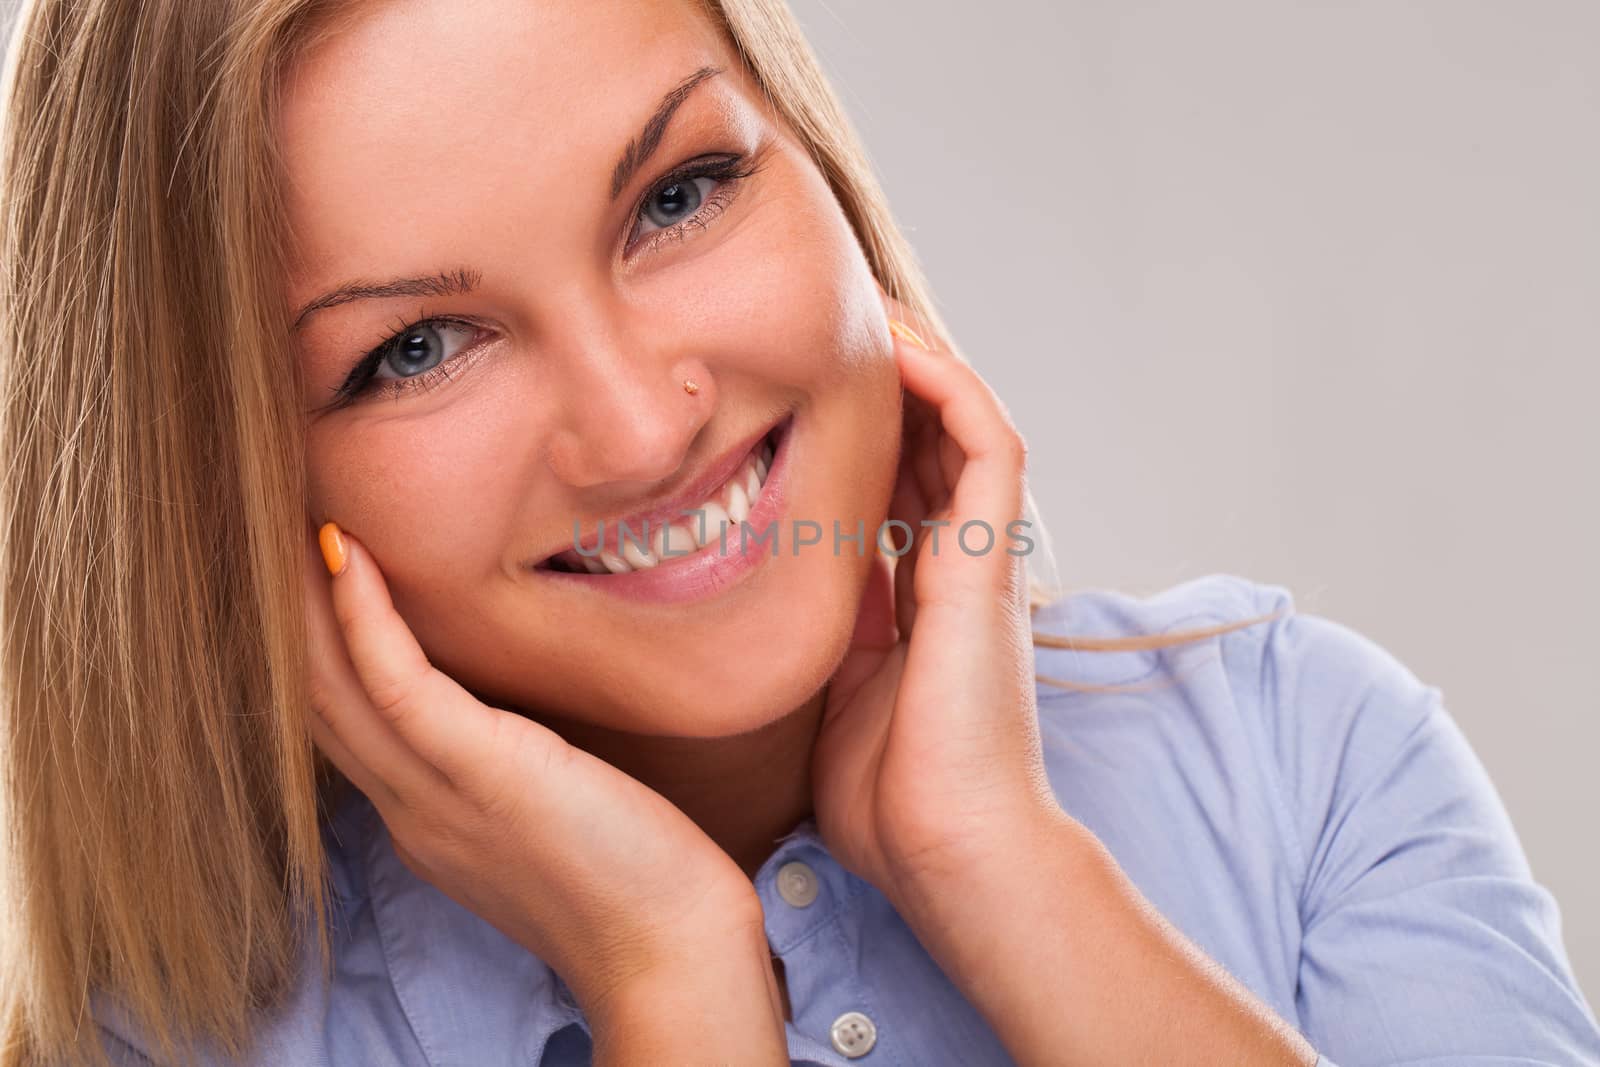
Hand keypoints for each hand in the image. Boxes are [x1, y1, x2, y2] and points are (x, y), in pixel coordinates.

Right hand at [302, 522, 770, 1020]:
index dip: (312, 647)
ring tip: (287, 515)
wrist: (670, 949)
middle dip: (286, 614)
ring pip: (331, 688)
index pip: (339, 724)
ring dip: (302, 600)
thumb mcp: (545, 815)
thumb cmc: (632, 876)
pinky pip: (396, 684)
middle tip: (268, 525)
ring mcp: (434, 795)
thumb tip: (511, 710)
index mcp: (422, 818)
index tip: (304, 571)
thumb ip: (505, 769)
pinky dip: (362, 615)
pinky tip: (343, 551)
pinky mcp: (481, 771)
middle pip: (313, 700)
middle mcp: (409, 809)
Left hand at [810, 295, 1059, 916]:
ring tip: (862, 312)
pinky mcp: (993, 558)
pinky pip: (987, 444)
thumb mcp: (832, 701)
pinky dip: (951, 390)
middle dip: (880, 388)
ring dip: (917, 366)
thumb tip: (769, 608)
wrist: (947, 849)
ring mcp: (979, 560)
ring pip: (960, 428)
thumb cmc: (889, 800)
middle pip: (923, 448)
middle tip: (819, 329)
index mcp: (919, 604)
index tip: (796, 397)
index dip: (855, 441)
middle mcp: (954, 570)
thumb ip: (820, 644)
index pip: (890, 495)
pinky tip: (899, 349)